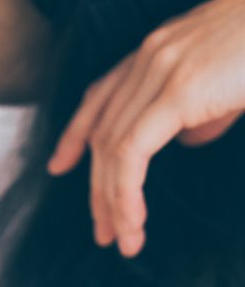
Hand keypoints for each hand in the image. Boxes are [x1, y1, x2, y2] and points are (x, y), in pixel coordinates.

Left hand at [46, 0, 244, 256]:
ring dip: (111, 199)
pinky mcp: (181, 88)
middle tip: (102, 230)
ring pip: (112, 145)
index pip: (101, 94)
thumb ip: (207, 109)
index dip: (75, 132)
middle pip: (102, 129)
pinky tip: (133, 220)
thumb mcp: (235, 84)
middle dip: (96, 185)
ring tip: (122, 239)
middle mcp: (150, 54)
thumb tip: (187, 138)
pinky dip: (125, 190)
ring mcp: (161, 67)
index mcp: (159, 48)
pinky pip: (133, 150)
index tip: (59, 166)